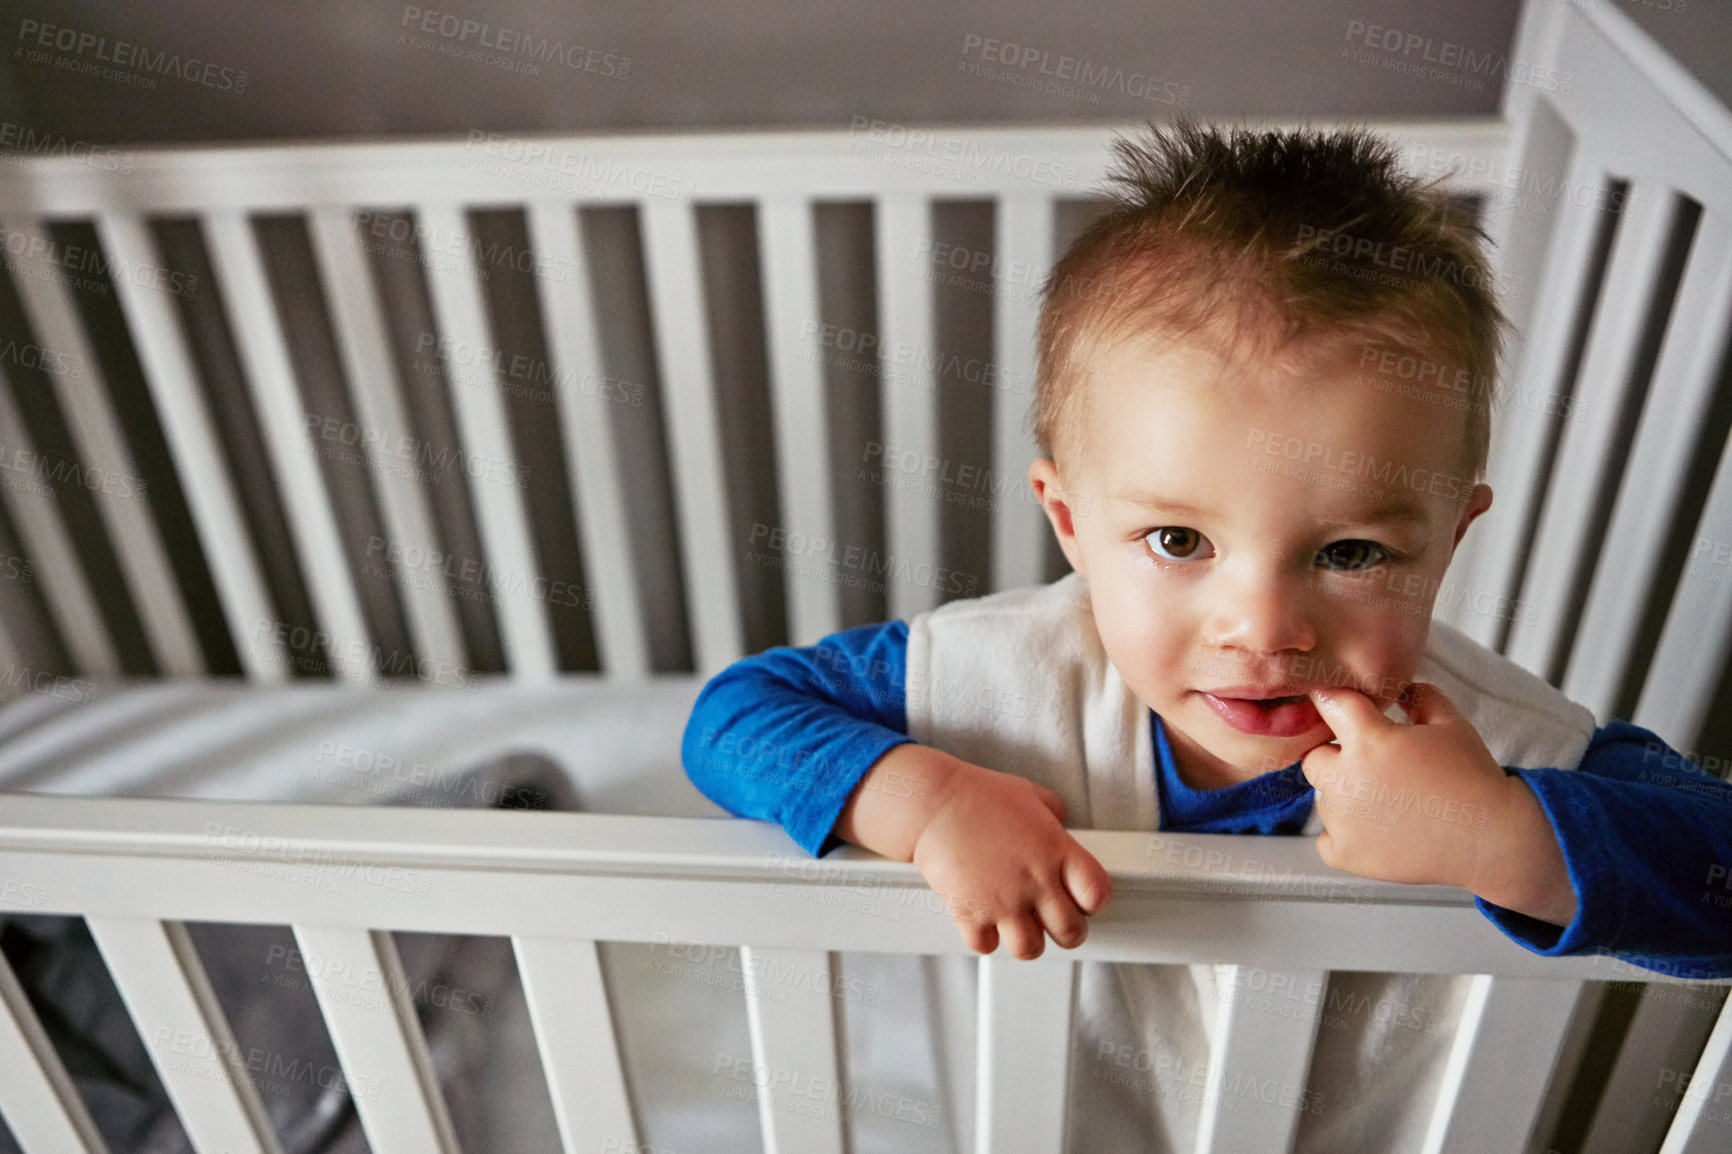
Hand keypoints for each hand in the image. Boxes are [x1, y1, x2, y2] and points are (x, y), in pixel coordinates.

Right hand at [910, 762, 1111, 959]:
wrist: (933, 803)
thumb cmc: (979, 795)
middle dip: (1066, 931)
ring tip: (1020, 926)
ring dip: (1028, 941)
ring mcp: (1003, 900)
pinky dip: (986, 938)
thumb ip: (1054, 815)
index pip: (1097, 894)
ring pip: (1030, 949)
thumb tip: (1061, 825)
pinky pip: (986, 946)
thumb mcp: (1030, 795)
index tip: (1084, 899)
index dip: (1094, 901)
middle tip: (1054, 921)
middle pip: (1071, 932)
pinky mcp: (970, 912)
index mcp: (1056, 850)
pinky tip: (985, 920)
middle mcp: (1035, 880)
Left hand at [1300, 681, 1576, 924]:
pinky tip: (1380, 832)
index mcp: (1368, 740)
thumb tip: (1400, 688)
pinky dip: (1346, 836)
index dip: (1335, 703)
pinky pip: (1326, 839)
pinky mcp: (1344, 854)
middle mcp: (1346, 779)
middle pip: (1315, 757)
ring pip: (1325, 799)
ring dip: (1347, 798)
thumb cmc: (1473, 778)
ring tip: (1391, 805)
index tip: (1339, 708)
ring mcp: (1341, 820)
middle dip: (1338, 758)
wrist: (1493, 839)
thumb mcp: (1450, 723)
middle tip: (1376, 769)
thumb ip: (1418, 696)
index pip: (1328, 703)